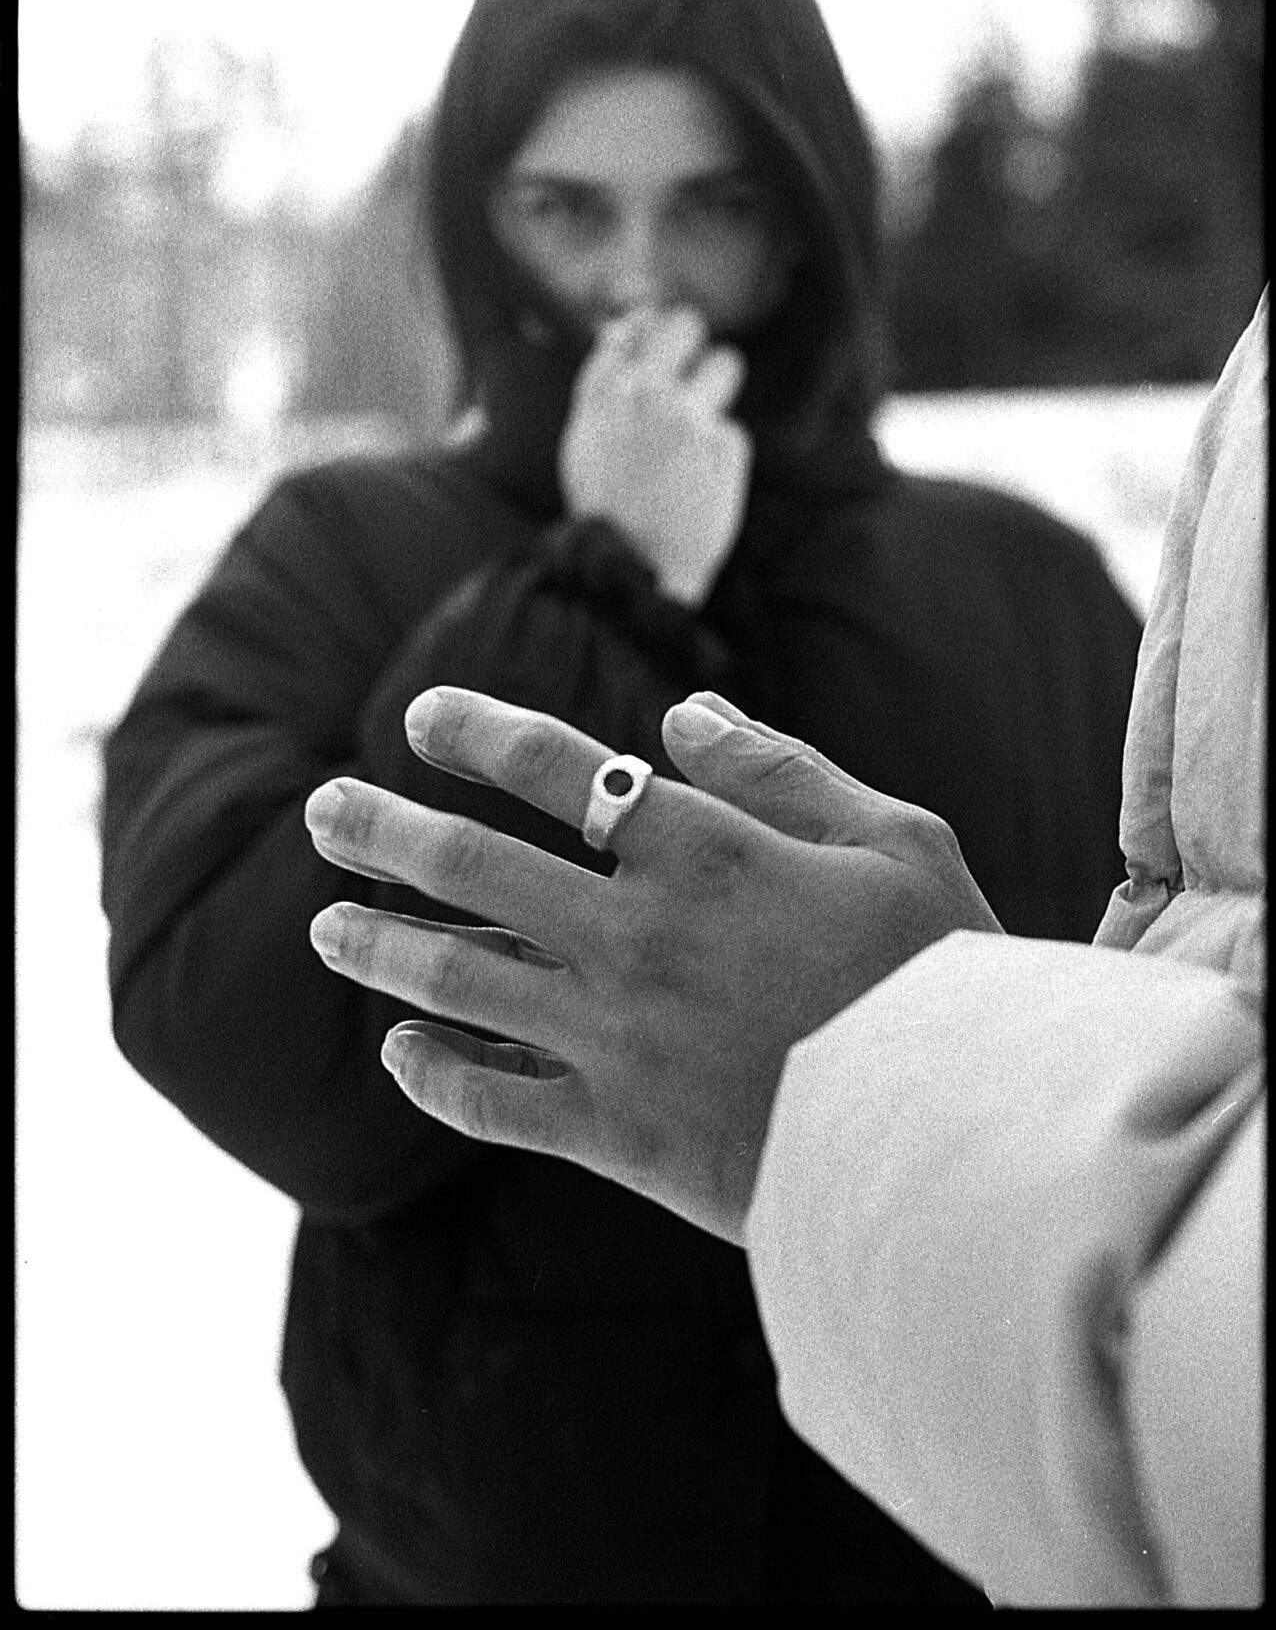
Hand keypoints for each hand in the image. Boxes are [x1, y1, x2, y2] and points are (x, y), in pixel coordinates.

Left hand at [304, 686, 1000, 1243]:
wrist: (959, 1148)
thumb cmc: (945, 980)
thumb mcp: (895, 841)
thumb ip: (781, 768)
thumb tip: (677, 713)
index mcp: (705, 850)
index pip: (557, 768)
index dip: (478, 733)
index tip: (421, 716)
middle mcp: (637, 933)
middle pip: (472, 865)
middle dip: (383, 829)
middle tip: (323, 811)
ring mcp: (614, 1035)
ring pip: (456, 977)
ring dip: (378, 945)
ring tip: (324, 928)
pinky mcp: (615, 1132)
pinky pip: (492, 1099)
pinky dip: (434, 1073)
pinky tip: (399, 1051)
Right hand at [557, 306, 751, 606]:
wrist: (637, 568)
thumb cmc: (607, 507)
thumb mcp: (584, 440)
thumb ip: (605, 384)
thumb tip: (626, 329)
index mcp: (604, 391)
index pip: (637, 325)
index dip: (650, 339)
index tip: (655, 358)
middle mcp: (646, 394)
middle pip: (687, 324)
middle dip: (692, 342)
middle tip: (691, 370)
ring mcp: (689, 417)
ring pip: (726, 363)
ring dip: (718, 386)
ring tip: (700, 426)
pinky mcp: (725, 444)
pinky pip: (732, 429)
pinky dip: (721, 452)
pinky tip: (702, 481)